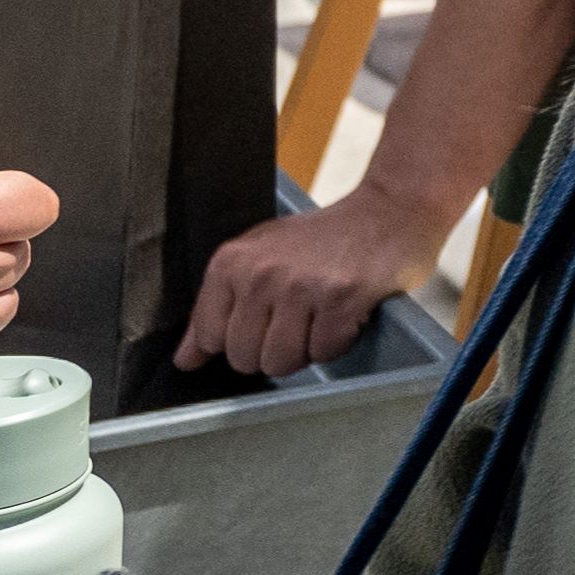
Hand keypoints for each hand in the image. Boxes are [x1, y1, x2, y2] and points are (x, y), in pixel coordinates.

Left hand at [175, 172, 452, 383]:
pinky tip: (343, 314)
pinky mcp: (340, 299)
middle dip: (272, 350)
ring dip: (304, 350)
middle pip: (244, 358)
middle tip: (298, 318)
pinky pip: (322, 353)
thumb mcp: (258, 260)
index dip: (239, 340)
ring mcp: (301, 287)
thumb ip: (217, 308)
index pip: (210, 337)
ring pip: (280, 362)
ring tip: (319, 317)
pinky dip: (336, 342)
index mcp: (232, 262)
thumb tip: (185, 360)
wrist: (389, 211)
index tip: (263, 321)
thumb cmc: (323, 240)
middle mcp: (261, 274)